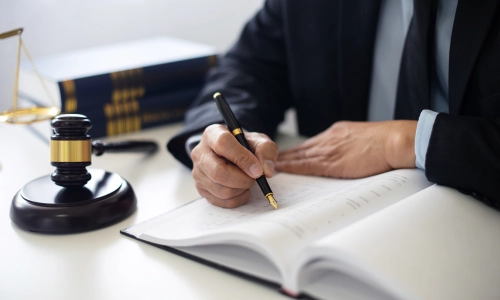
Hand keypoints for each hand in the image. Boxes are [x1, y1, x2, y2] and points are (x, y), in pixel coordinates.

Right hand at [191, 124, 277, 207]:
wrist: (235, 156)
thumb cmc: (245, 147)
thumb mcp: (259, 141)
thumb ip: (266, 151)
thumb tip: (266, 171)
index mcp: (213, 134)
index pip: (223, 144)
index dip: (242, 158)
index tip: (257, 170)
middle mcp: (201, 153)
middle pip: (218, 172)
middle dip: (242, 179)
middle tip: (255, 178)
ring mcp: (198, 173)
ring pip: (221, 190)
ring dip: (241, 189)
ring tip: (248, 181)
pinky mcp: (201, 189)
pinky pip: (222, 201)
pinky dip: (238, 198)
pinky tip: (242, 189)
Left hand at [276, 120, 416, 177]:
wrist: (395, 141)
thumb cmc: (387, 142)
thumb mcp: (364, 138)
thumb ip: (352, 145)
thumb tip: (348, 155)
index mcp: (338, 132)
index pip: (312, 143)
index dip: (299, 150)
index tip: (288, 154)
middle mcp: (328, 139)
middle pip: (301, 148)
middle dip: (286, 155)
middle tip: (269, 159)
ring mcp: (328, 150)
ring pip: (299, 156)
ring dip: (284, 162)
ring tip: (269, 166)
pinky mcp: (331, 162)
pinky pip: (305, 166)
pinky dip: (291, 168)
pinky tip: (280, 170)